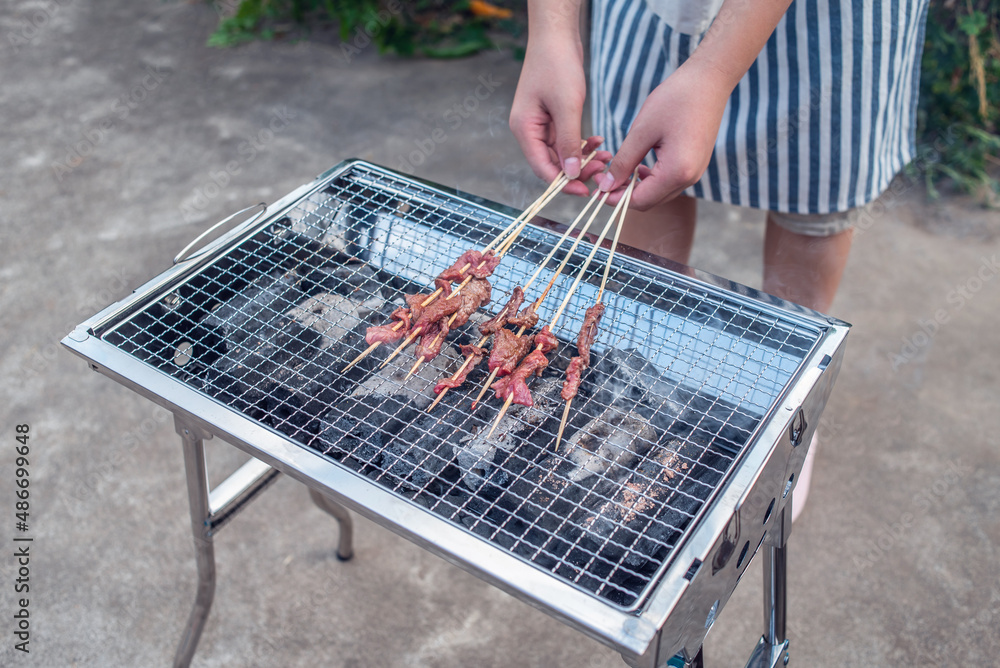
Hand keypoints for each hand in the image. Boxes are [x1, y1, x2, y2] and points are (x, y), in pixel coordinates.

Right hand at [509, 35, 608, 195]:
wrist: (556, 37)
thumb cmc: (556, 65)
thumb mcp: (566, 106)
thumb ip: (568, 142)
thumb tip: (571, 175)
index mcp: (524, 130)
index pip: (542, 168)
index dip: (563, 184)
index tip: (586, 191)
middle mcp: (529, 131)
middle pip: (552, 164)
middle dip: (578, 171)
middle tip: (603, 171)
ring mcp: (540, 125)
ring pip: (562, 154)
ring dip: (583, 158)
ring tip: (605, 157)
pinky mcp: (553, 118)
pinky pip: (567, 140)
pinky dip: (583, 144)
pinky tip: (599, 142)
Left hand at [595, 63, 730, 208]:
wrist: (709, 80)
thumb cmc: (676, 99)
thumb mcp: (642, 131)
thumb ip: (623, 162)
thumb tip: (607, 186)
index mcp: (677, 172)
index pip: (639, 201)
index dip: (614, 198)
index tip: (596, 187)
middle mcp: (689, 178)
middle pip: (649, 201)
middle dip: (623, 194)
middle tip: (603, 178)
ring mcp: (695, 173)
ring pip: (658, 193)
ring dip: (636, 187)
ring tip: (618, 170)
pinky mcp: (696, 165)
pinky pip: (668, 182)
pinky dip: (650, 179)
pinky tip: (638, 165)